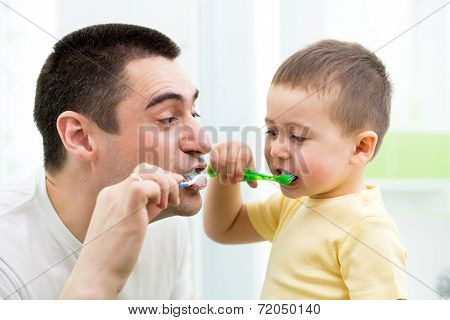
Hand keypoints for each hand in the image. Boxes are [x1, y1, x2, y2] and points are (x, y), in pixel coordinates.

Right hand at [60, 163, 183, 298]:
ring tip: (165, 207)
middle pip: (146, 170)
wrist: (97, 274)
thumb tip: (165, 198)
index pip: (140, 176)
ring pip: (151, 174)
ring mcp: (117, 196)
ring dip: (166, 187)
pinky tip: (159, 209)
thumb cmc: (114, 256)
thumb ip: (144, 209)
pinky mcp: (127, 205)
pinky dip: (161, 193)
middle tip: (174, 199)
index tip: (175, 188)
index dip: (160, 180)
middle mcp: (112, 192)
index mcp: (110, 196)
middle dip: (167, 180)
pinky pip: (150, 185)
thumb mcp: (131, 225)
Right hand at [209, 141, 256, 187]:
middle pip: (231, 160)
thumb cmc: (240, 163)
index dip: (239, 170)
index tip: (238, 179)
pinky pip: (214, 159)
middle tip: (231, 182)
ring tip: (225, 181)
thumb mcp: (247, 169)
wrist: (229, 157)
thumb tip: (254, 185)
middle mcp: (235, 145)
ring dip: (223, 174)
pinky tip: (217, 173)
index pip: (242, 158)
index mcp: (245, 149)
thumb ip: (251, 177)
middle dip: (231, 174)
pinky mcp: (215, 148)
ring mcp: (224, 145)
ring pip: (222, 161)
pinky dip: (215, 168)